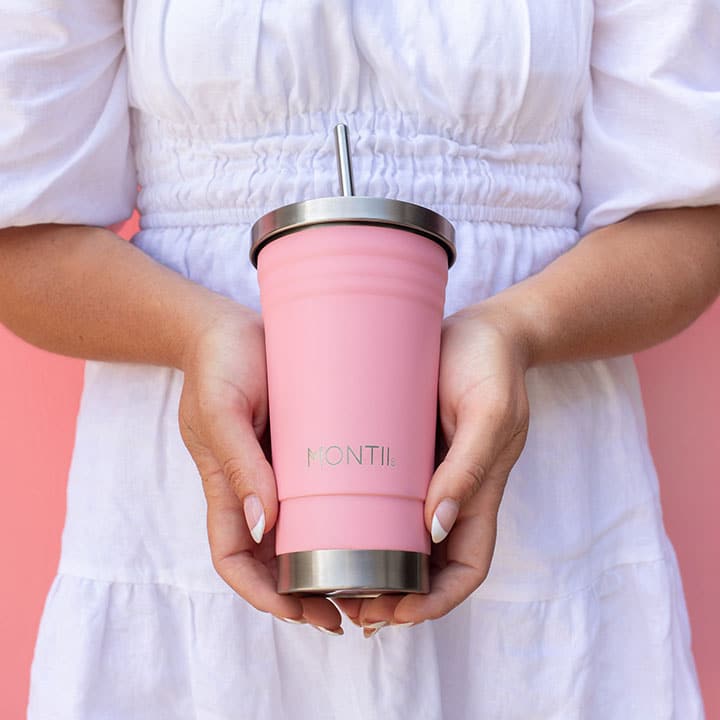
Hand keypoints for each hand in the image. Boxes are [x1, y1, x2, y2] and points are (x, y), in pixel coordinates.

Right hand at [179, 303, 341, 632]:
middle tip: (349, 613)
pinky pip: (321, 493)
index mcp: (226, 487)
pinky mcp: (305, 447)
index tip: (300, 611)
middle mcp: (254, 487)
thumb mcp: (223, 410)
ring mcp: (279, 470)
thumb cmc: (219, 364)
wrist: (232, 326)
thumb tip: (264, 527)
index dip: (261, 593)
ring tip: (368, 585)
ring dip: (326, 565)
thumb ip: (240, 462)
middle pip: (271, 560)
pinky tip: (373, 528)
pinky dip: (340, 520)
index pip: (233, 559)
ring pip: (299, 534)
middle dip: (303, 594)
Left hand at [337, 304, 529, 632]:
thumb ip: (469, 468)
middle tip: (349, 605)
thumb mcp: (488, 413)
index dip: (437, 601)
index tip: (397, 614)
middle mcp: (449, 493)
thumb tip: (435, 530)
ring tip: (331, 580)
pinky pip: (382, 496)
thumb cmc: (490, 366)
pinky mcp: (400, 450)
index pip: (465, 568)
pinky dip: (361, 521)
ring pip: (400, 538)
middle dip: (395, 596)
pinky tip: (328, 525)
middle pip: (427, 566)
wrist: (479, 328)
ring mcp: (424, 474)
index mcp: (478, 494)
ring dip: (373, 567)